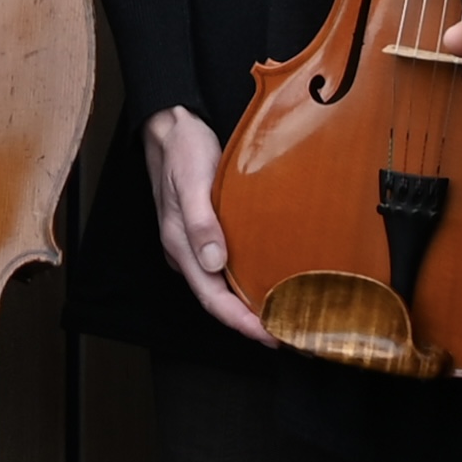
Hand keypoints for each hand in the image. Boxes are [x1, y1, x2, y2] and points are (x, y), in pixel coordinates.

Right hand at [140, 105, 279, 344]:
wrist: (172, 125)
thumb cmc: (182, 150)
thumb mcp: (192, 182)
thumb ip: (200, 222)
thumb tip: (215, 262)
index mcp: (181, 246)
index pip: (212, 299)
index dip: (241, 323)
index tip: (271, 337)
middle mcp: (188, 252)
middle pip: (219, 300)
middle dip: (250, 323)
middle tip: (289, 335)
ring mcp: (197, 243)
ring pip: (223, 286)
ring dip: (250, 305)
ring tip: (284, 316)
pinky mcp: (208, 231)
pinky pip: (227, 267)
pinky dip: (248, 281)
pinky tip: (269, 280)